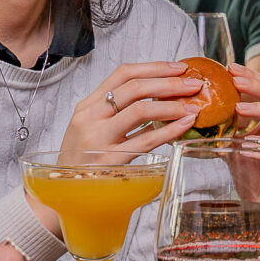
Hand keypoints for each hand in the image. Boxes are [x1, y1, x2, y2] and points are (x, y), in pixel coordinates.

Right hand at [61, 61, 208, 163]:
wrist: (66, 193)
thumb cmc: (82, 161)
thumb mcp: (91, 128)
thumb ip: (116, 112)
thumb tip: (159, 96)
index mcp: (87, 106)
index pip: (123, 74)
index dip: (154, 67)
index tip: (178, 68)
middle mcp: (90, 118)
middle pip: (134, 88)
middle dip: (169, 83)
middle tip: (193, 85)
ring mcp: (99, 139)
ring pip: (140, 110)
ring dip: (171, 106)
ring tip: (191, 107)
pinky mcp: (111, 161)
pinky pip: (145, 141)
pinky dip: (169, 131)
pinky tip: (184, 126)